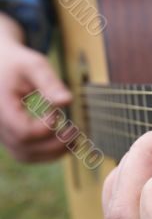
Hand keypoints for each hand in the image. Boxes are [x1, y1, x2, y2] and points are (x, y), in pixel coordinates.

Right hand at [0, 13, 71, 161]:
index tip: (57, 112)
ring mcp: (3, 133)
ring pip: (26, 156)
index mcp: (1, 106)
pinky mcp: (11, 136)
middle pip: (25, 149)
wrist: (0, 64)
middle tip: (76, 130)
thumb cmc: (18, 62)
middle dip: (55, 144)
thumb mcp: (33, 65)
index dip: (45, 128)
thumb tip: (68, 101)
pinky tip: (66, 142)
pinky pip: (27, 153)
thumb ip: (49, 82)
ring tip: (75, 140)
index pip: (23, 132)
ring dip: (53, 153)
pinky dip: (47, 152)